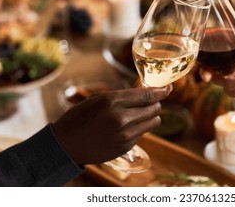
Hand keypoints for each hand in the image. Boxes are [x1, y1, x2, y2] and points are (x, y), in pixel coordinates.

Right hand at [52, 85, 172, 164]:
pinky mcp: (125, 147)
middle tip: (149, 101)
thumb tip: (145, 88)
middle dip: (155, 103)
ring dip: (150, 116)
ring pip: (153, 122)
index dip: (161, 90)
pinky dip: (139, 128)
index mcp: (112, 101)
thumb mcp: (99, 99)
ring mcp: (124, 135)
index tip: (168, 88)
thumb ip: (123, 95)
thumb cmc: (80, 117)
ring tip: (138, 114)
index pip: (147, 95)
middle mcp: (121, 118)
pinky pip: (143, 134)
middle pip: (154, 108)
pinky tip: (124, 128)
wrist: (66, 144)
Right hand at [200, 35, 234, 96]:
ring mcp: (231, 73)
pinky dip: (231, 93)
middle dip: (205, 74)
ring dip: (226, 84)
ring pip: (219, 81)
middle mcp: (227, 61)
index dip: (202, 56)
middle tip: (207, 78)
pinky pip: (228, 91)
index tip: (200, 61)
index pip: (211, 51)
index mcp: (230, 49)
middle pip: (209, 68)